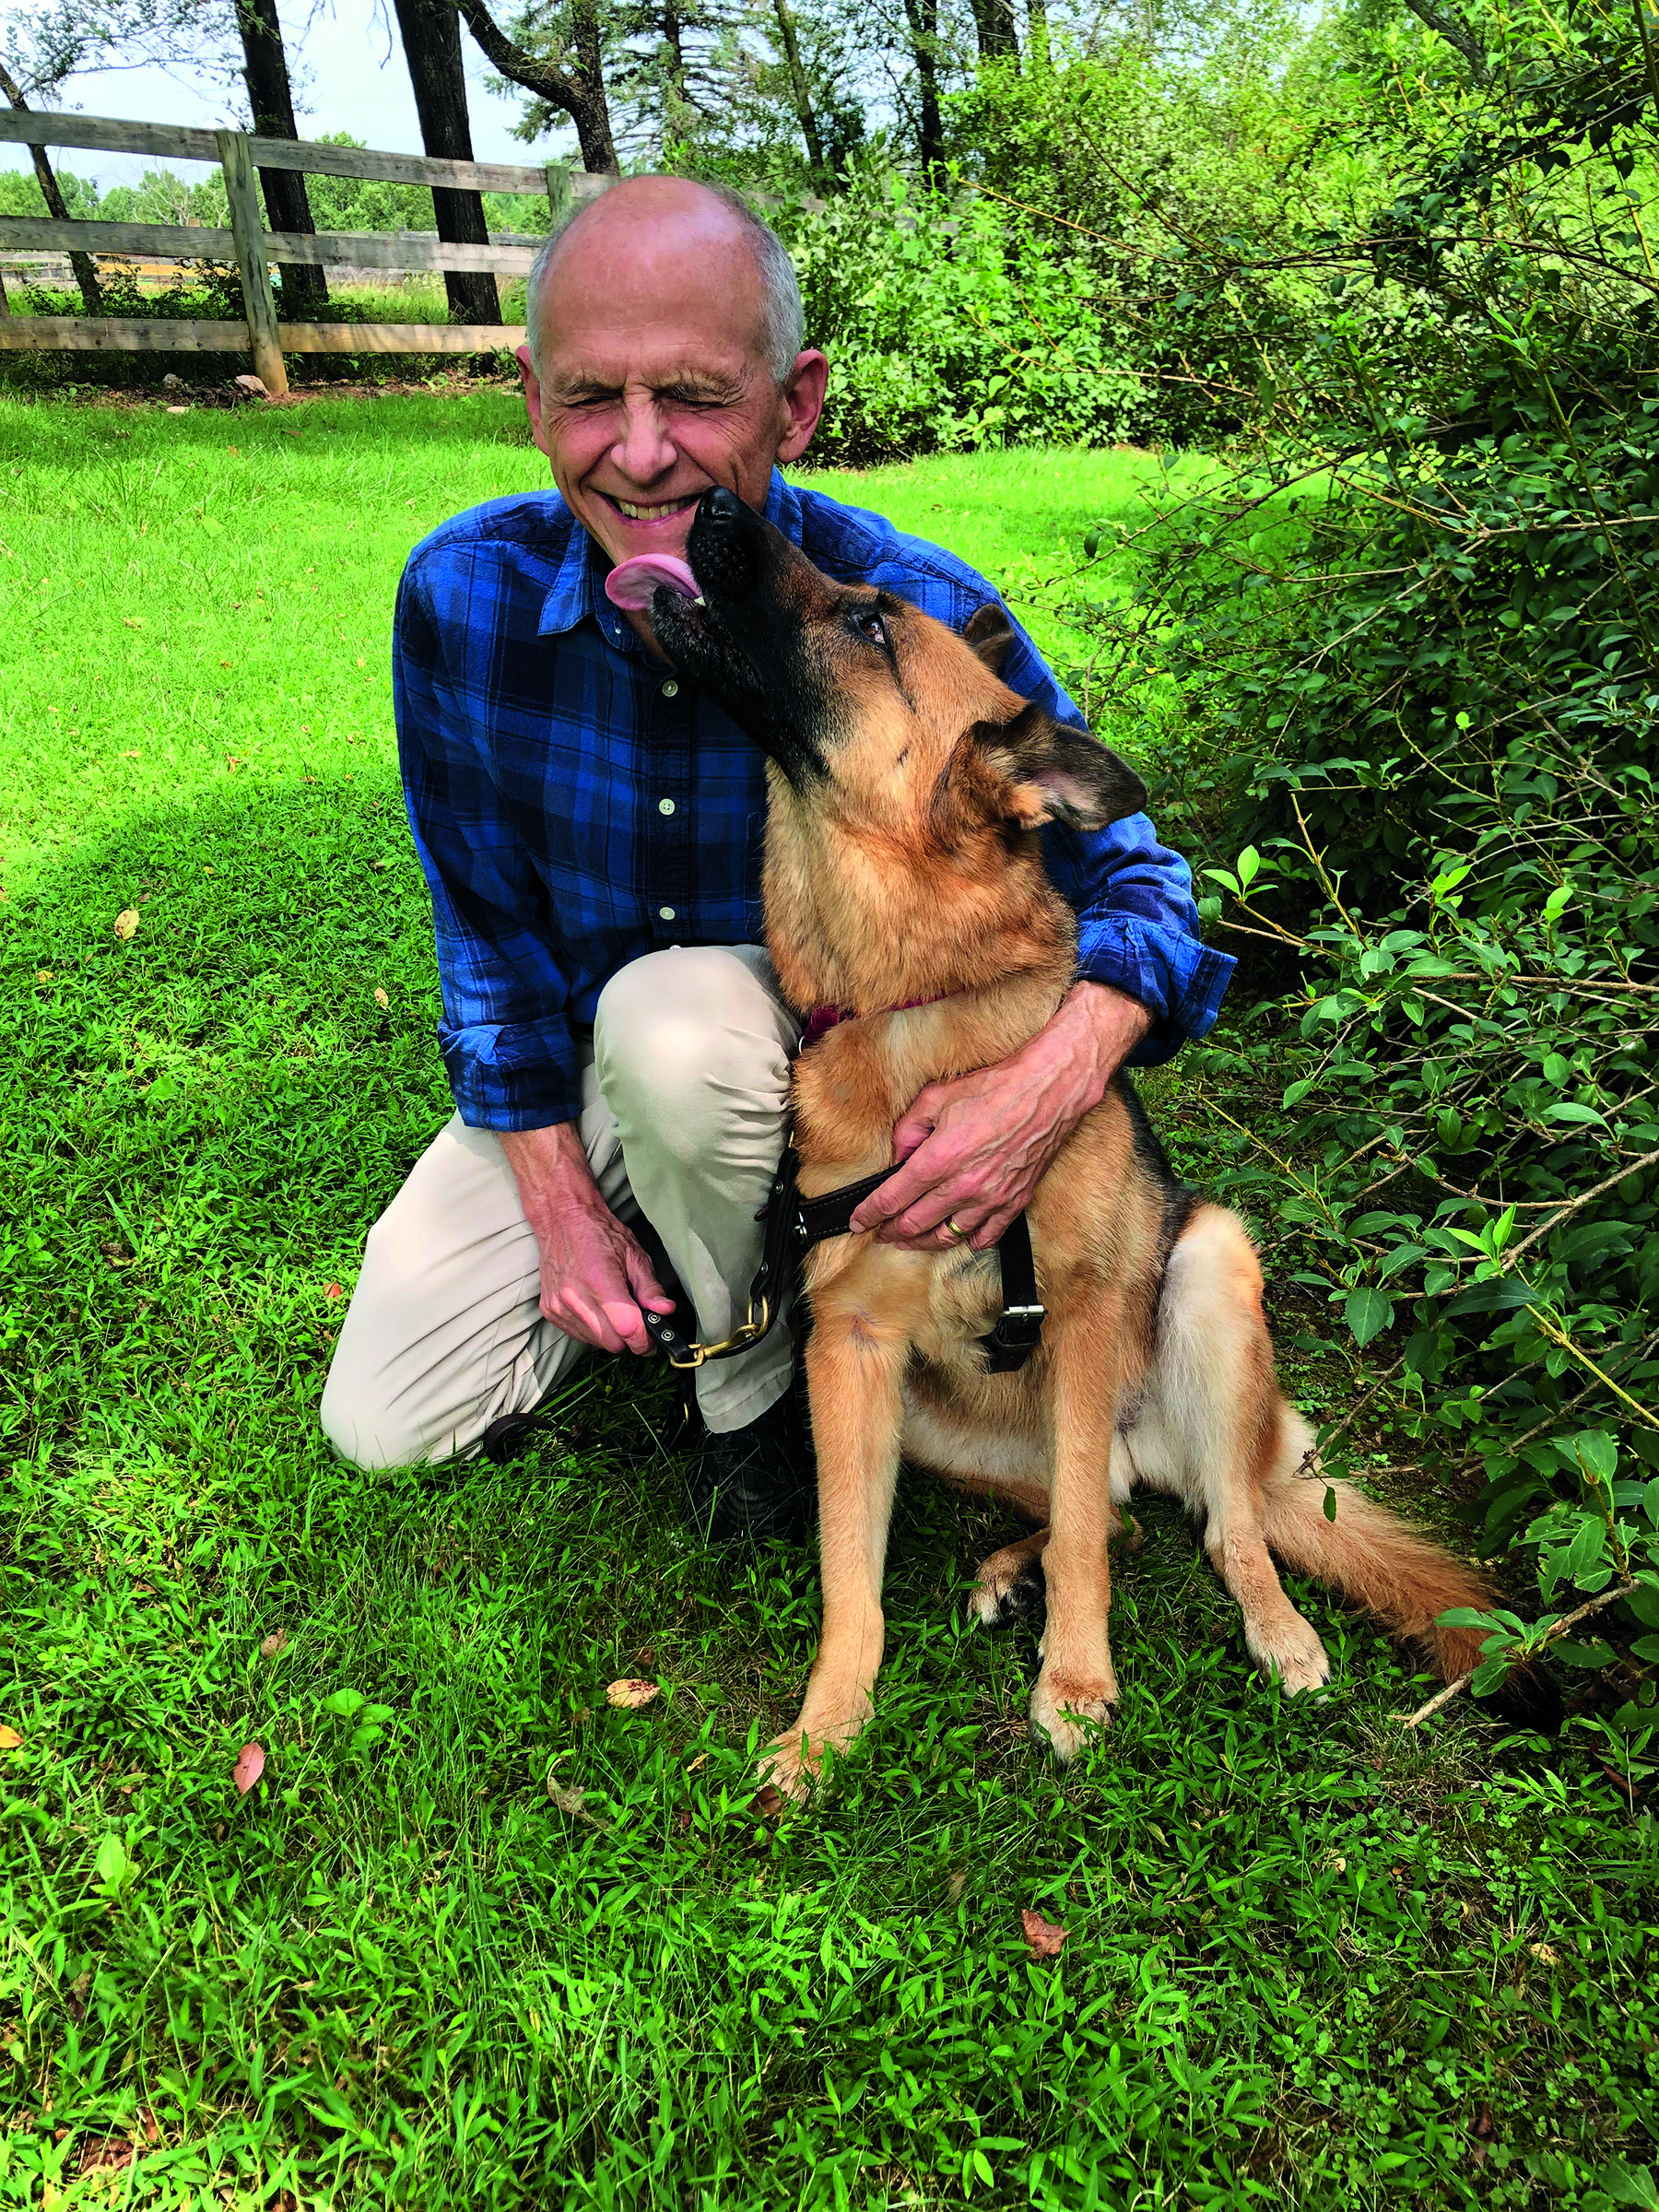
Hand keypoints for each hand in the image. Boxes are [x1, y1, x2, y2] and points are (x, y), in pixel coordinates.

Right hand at [499, 1123, 674, 1354]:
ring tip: (613, 1308)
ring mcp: (559, 1307)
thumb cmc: (600, 1233)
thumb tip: (665, 1310)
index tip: (653, 1338)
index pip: (628, 1330)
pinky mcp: (550, 1311)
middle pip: (613, 1343)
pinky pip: (578, 1335)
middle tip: (635, 1319)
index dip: (646, 1340)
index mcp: (601, 1282)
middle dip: (629, 1338)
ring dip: (610, 1334)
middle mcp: (575, 1298)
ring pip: (595, 1343)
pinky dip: (592, 1329)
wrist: (562, 1219)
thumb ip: (650, 1287)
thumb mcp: (634, 1255)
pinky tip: (595, 1308)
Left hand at [848, 983, 1152, 1251]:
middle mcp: (963, 1186)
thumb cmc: (995, 1089)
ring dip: (923, 1242)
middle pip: (915, 1224)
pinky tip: (959, 1237)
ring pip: (947, 1237)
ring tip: (910, 1240)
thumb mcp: (936, 1097)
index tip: (859, 1221)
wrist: (1047, 1092)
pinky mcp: (1014, 1201)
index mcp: (938, 1159)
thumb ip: (908, 1129)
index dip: (870, 1214)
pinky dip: (969, 1241)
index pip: (892, 1198)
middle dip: (891, 1232)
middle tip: (880, 1233)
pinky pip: (987, 1235)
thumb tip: (896, 1156)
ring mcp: (990, 1198)